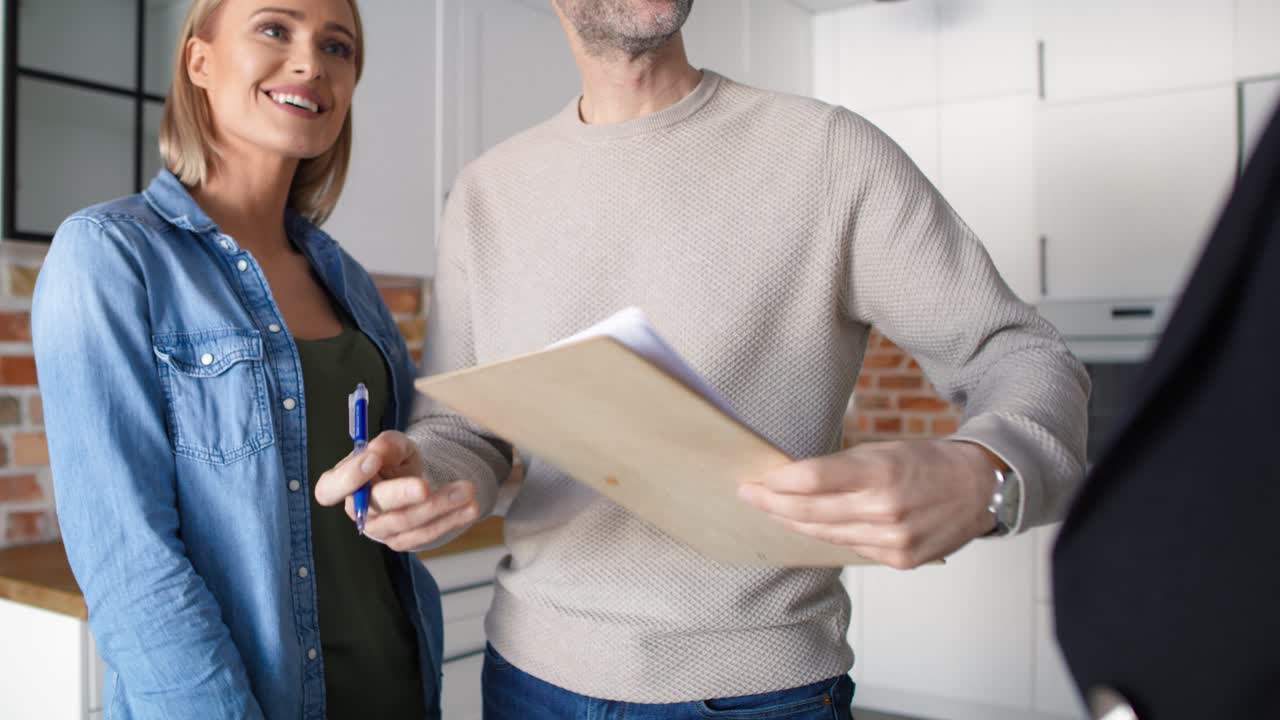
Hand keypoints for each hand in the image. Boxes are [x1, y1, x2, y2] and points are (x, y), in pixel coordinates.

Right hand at [314, 430, 480, 551]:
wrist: (413, 479)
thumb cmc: (394, 459)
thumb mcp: (394, 444)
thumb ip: (386, 445)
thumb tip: (377, 450)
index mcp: (341, 483)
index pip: (329, 489)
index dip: (347, 478)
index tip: (372, 460)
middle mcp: (357, 511)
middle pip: (376, 508)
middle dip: (402, 495)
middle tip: (425, 486)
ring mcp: (380, 530)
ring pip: (407, 523)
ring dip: (439, 508)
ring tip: (467, 491)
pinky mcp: (404, 540)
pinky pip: (427, 534)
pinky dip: (451, 521)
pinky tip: (471, 508)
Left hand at [737, 440, 999, 568]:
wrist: (980, 488)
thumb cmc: (928, 462)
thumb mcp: (884, 450)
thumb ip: (841, 467)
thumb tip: (792, 479)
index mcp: (880, 471)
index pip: (813, 479)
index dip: (778, 482)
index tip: (756, 479)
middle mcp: (885, 509)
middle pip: (810, 511)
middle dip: (772, 504)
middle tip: (748, 496)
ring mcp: (893, 539)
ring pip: (825, 534)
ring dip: (793, 523)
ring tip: (771, 512)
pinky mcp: (900, 560)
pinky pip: (850, 548)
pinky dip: (827, 538)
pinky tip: (808, 529)